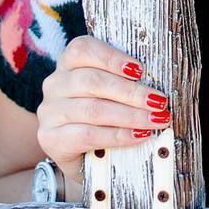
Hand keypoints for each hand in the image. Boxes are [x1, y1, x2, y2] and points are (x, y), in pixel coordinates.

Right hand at [37, 35, 170, 181]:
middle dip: (131, 92)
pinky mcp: (51, 139)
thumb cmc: (104, 120)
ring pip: (93, 109)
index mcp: (68, 65)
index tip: (140, 70)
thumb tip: (156, 87)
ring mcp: (49, 112)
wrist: (85, 159)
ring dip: (130, 115)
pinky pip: (88, 135)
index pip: (83, 49)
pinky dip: (117, 136)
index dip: (112, 58)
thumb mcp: (112, 96)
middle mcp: (55, 85)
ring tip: (155, 120)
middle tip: (159, 102)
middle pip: (92, 81)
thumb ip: (126, 84)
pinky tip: (138, 136)